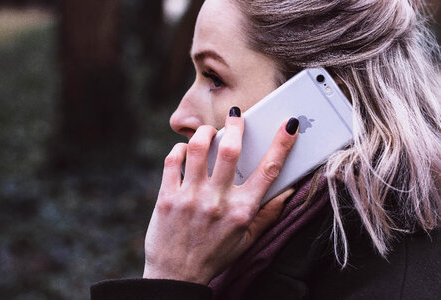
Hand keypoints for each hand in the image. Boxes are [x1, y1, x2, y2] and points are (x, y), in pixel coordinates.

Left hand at [143, 110, 298, 284]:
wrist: (175, 276)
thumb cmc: (215, 255)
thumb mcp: (248, 239)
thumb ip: (269, 214)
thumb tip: (289, 190)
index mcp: (242, 211)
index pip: (269, 170)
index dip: (282, 143)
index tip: (290, 124)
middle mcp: (217, 201)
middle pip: (230, 150)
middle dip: (236, 126)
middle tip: (236, 117)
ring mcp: (190, 197)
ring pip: (197, 148)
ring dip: (205, 133)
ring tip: (209, 132)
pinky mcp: (167, 197)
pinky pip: (172, 160)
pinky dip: (179, 149)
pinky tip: (185, 150)